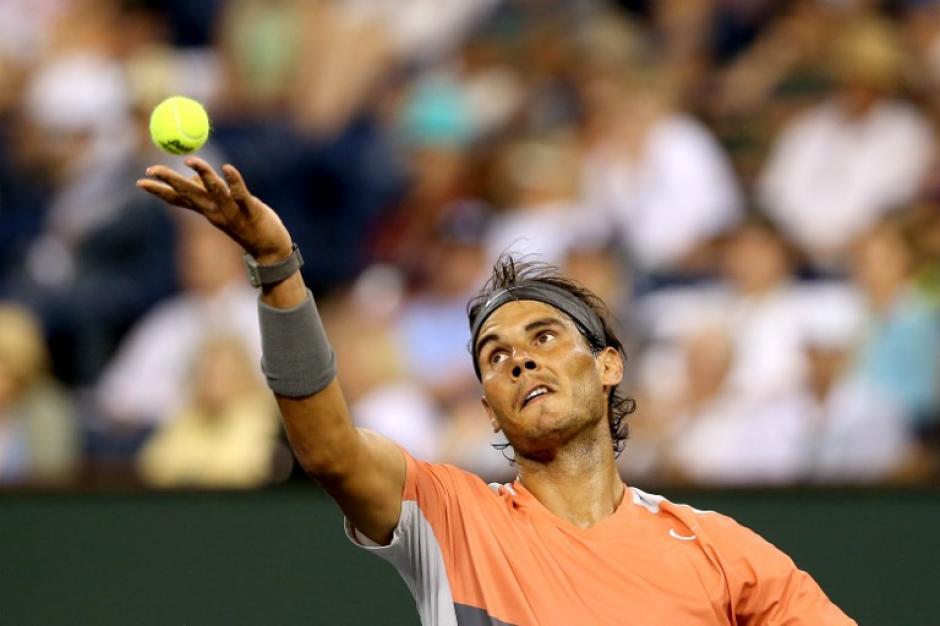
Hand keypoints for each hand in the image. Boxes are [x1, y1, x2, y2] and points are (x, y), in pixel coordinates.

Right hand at [137, 157, 292, 262]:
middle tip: (152, 169)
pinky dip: (234, 181)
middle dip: (170, 181)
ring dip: (203, 175)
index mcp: (207, 211)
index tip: (140, 182)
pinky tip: (228, 169)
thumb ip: (206, 193)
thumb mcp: (222, 208)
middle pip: (189, 194)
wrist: (271, 251)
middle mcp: (215, 212)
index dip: (159, 191)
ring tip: (191, 161)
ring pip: (214, 191)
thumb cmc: (247, 224)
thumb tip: (190, 174)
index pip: (178, 199)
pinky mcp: (252, 211)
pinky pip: (240, 194)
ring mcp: (233, 212)